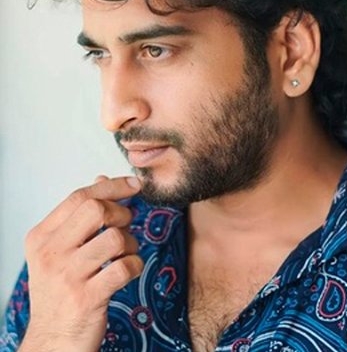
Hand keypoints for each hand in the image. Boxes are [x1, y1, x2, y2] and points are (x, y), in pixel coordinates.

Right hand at [19, 176, 142, 351]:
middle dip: (121, 213)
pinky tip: (129, 270)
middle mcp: (50, 253)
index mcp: (41, 237)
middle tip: (126, 225)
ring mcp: (67, 276)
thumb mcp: (59, 250)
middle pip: (96, 210)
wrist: (52, 341)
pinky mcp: (87, 298)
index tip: (133, 184)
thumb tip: (101, 179)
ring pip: (115, 238)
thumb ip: (79, 216)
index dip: (111, 186)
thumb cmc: (59, 291)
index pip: (79, 197)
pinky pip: (125, 267)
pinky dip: (135, 265)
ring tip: (125, 252)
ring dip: (130, 243)